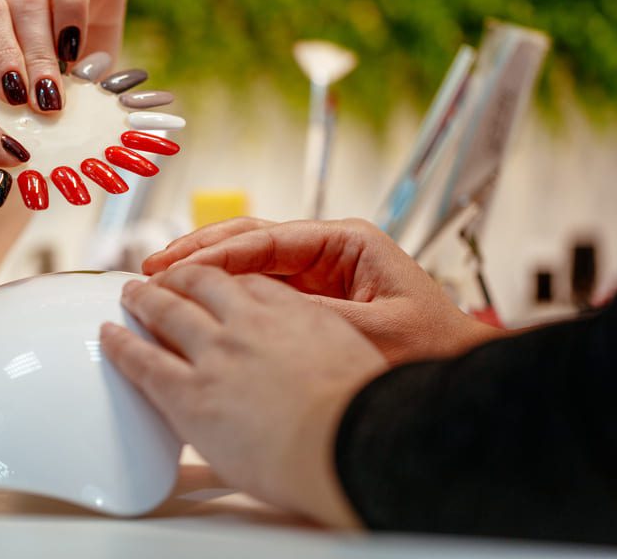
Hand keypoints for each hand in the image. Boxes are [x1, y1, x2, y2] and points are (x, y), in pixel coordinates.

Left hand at [100, 265, 385, 525]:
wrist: (347, 444)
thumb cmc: (361, 415)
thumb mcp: (354, 357)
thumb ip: (323, 346)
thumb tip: (318, 357)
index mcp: (292, 312)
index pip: (249, 282)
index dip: (226, 278)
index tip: (217, 280)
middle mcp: (248, 324)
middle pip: (201, 283)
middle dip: (178, 277)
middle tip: (164, 278)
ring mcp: (214, 354)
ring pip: (166, 311)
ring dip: (145, 297)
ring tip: (131, 294)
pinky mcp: (188, 392)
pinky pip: (142, 359)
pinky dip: (121, 342)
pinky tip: (110, 334)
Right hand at [143, 217, 500, 364]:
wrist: (462, 377)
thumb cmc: (433, 351)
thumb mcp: (370, 332)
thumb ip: (311, 315)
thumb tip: (250, 308)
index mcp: (347, 243)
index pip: (266, 239)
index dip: (214, 252)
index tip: (176, 267)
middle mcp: (330, 250)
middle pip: (250, 239)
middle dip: (199, 251)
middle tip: (154, 266)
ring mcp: (320, 272)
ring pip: (249, 260)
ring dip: (205, 268)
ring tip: (161, 277)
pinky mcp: (313, 298)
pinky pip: (260, 286)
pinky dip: (224, 291)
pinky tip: (194, 302)